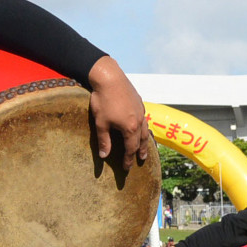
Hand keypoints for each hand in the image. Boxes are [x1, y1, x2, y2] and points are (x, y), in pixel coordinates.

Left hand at [86, 57, 154, 171]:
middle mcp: (139, 120)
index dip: (128, 159)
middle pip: (142, 140)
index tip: (127, 168)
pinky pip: (144, 118)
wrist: (110, 77)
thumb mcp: (101, 123)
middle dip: (140, 152)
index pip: (131, 148)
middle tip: (141, 160)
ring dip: (145, 140)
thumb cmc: (103, 100)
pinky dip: (144, 126)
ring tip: (145, 147)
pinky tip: (141, 126)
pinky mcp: (139, 101)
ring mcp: (141, 110)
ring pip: (146, 129)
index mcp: (130, 128)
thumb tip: (104, 156)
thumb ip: (104, 140)